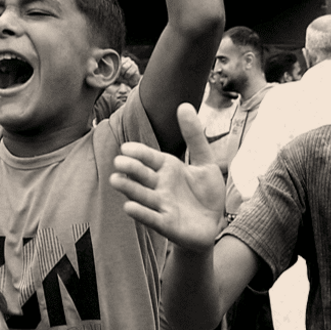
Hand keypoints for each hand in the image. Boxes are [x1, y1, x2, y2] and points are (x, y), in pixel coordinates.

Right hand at [108, 102, 226, 252]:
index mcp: (168, 168)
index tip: (126, 148)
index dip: (139, 153)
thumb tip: (184, 104)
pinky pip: (152, 218)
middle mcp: (161, 186)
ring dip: (129, 189)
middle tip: (118, 162)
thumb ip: (194, 136)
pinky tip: (129, 207)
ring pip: (142, 195)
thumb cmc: (206, 192)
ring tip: (116, 180)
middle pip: (142, 175)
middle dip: (130, 169)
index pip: (149, 158)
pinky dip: (141, 213)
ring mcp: (162, 205)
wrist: (214, 223)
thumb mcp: (205, 161)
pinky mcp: (167, 224)